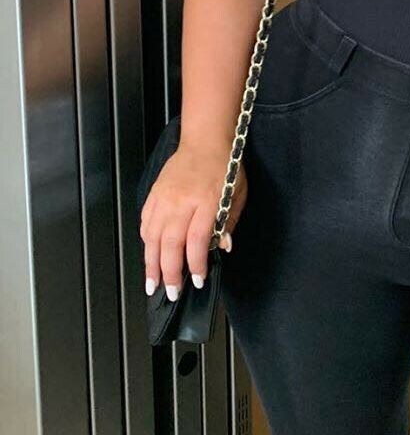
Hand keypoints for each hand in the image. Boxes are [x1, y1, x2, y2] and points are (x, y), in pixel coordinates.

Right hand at [140, 143, 247, 299]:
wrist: (204, 141)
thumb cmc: (225, 166)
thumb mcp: (238, 193)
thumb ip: (230, 221)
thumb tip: (223, 247)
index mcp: (207, 201)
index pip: (197, 240)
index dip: (195, 263)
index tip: (197, 280)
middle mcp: (181, 202)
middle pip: (171, 243)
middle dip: (169, 272)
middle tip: (170, 293)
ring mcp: (164, 198)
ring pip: (153, 237)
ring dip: (151, 263)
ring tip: (152, 284)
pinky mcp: (154, 194)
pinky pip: (145, 223)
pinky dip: (146, 242)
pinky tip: (149, 255)